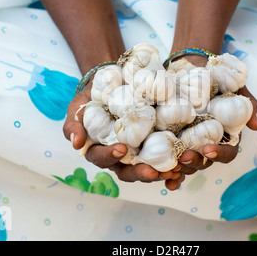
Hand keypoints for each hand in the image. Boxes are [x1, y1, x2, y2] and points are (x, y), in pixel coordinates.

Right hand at [62, 81, 185, 190]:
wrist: (115, 81)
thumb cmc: (94, 96)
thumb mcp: (79, 106)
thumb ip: (74, 123)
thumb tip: (76, 143)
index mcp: (99, 149)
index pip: (101, 158)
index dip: (109, 156)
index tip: (120, 148)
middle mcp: (119, 155)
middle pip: (127, 171)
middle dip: (139, 173)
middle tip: (152, 171)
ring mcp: (138, 151)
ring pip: (147, 168)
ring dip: (159, 172)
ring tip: (172, 170)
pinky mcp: (154, 144)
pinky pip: (163, 158)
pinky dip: (172, 164)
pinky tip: (182, 163)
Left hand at [174, 55, 256, 173]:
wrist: (191, 67)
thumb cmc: (217, 78)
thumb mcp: (236, 87)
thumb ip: (248, 104)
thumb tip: (256, 125)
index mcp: (225, 136)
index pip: (227, 153)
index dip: (219, 154)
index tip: (208, 149)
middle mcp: (207, 144)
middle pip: (204, 162)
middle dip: (195, 162)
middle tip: (183, 156)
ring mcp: (189, 144)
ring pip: (186, 164)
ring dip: (179, 169)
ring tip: (169, 167)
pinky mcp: (172, 140)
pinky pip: (170, 160)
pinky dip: (168, 173)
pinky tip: (163, 177)